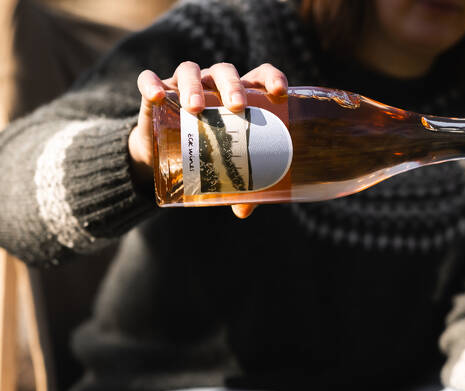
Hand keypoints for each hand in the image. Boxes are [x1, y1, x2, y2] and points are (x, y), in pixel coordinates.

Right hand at [130, 62, 288, 217]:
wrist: (163, 156)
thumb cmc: (207, 155)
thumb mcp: (224, 170)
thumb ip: (240, 188)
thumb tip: (244, 211)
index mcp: (239, 95)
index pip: (260, 75)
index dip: (272, 77)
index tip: (280, 92)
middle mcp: (212, 84)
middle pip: (225, 72)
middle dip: (232, 85)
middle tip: (237, 106)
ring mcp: (183, 85)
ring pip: (189, 70)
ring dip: (193, 85)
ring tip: (195, 107)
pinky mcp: (154, 94)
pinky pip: (148, 80)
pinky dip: (151, 84)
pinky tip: (156, 95)